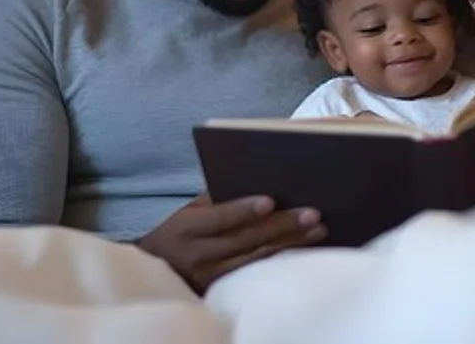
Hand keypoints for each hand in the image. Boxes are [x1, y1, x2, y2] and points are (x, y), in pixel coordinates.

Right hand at [136, 193, 326, 293]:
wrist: (156, 270)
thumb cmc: (179, 232)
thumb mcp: (189, 211)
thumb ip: (217, 198)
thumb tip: (259, 182)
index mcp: (185, 230)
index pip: (218, 219)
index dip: (243, 210)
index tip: (270, 200)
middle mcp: (196, 257)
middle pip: (244, 241)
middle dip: (282, 226)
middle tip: (312, 214)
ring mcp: (209, 279)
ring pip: (256, 260)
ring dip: (291, 244)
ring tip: (318, 229)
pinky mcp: (221, 292)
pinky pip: (256, 275)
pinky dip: (282, 259)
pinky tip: (303, 248)